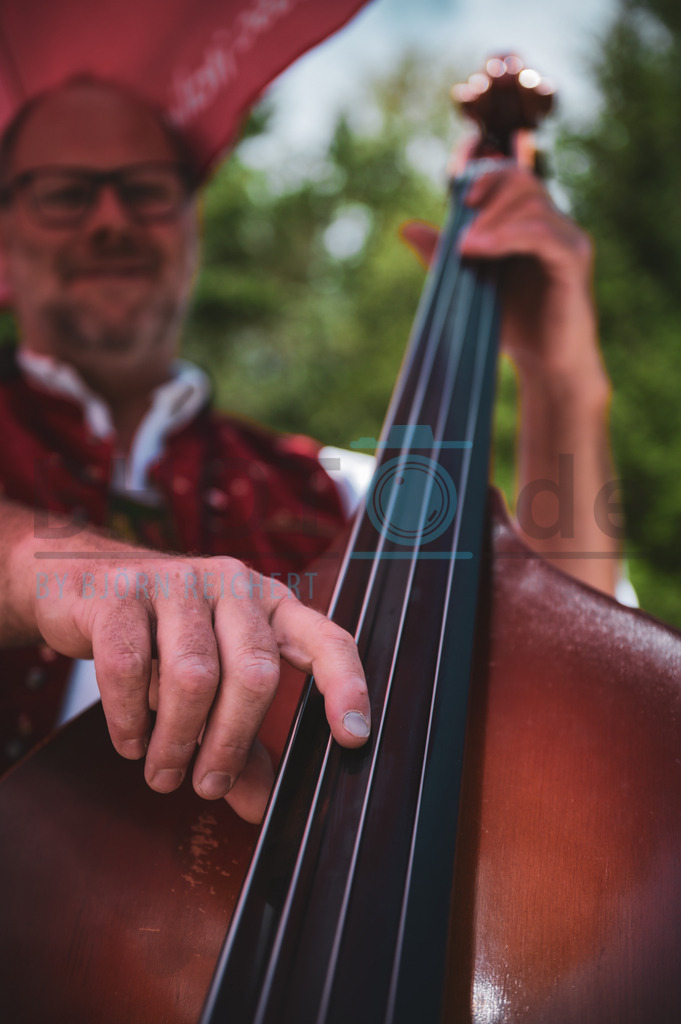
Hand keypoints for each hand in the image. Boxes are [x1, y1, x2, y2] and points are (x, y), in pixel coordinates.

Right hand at [19, 542, 370, 823]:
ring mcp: (177, 582)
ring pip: (193, 675)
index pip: (325, 639)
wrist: (79, 584)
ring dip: (177, 740)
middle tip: (207, 787)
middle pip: (254, 671)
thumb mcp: (210, 685)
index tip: (354, 738)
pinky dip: (130, 719)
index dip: (346, 686)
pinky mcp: (121, 593)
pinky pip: (130, 667)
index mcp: (269, 605)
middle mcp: (232, 585)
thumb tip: (259, 807)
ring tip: (163, 774)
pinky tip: (131, 744)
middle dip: (231, 742)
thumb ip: (238, 740)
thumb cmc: (160, 640)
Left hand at [461, 167, 598, 379]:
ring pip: (532, 205)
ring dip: (492, 221)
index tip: (459, 199)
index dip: (486, 178)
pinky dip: (509, 236)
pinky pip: (544, 233)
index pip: (513, 178)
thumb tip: (408, 227)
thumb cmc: (514, 326)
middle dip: (487, 199)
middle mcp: (554, 225)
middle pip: (522, 182)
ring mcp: (568, 239)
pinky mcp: (574, 260)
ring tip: (465, 248)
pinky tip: (481, 250)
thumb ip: (444, 256)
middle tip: (460, 237)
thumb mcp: (470, 286)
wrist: (548, 366)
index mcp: (531, 224)